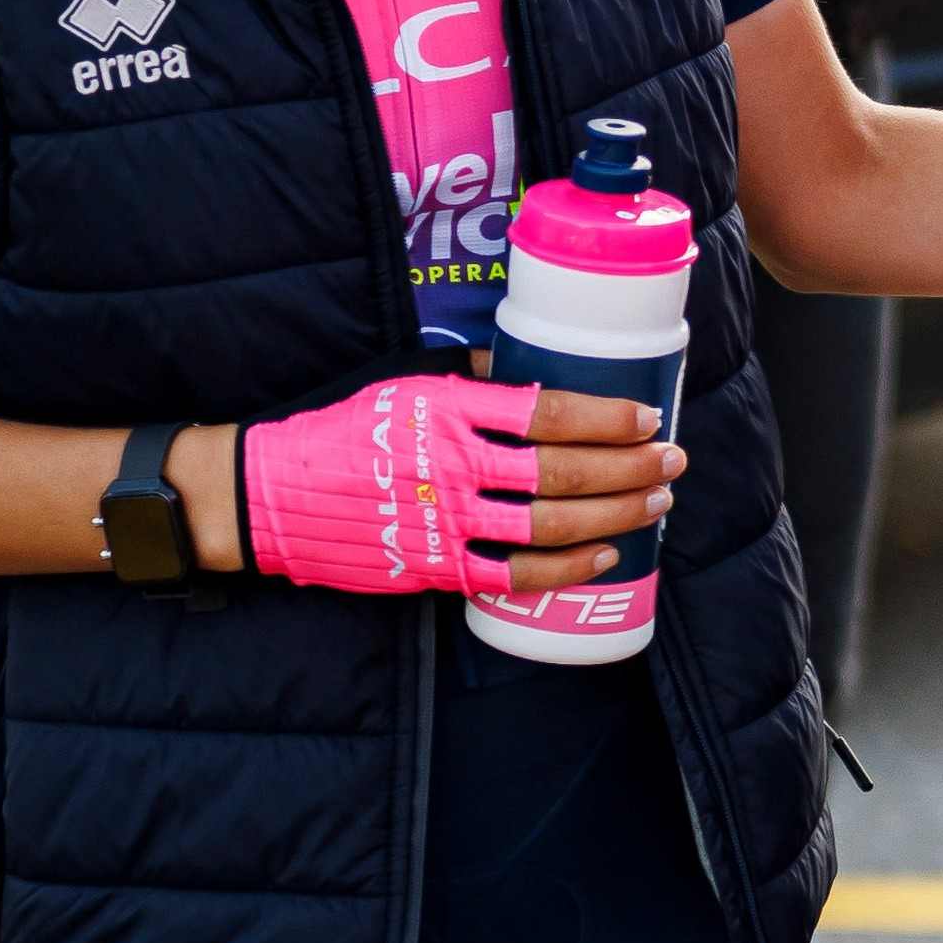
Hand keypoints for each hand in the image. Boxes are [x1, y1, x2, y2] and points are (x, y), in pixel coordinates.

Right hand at [235, 375, 672, 596]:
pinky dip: (567, 567)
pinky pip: (517, 573)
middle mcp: (452, 464)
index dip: (609, 417)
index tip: (648, 418)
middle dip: (631, 468)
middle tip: (671, 462)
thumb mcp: (404, 383)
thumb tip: (534, 368)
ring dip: (615, 515)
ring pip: (551, 525)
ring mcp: (445, 520)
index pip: (548, 411)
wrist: (270, 494)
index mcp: (447, 409)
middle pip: (563, 471)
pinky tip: (604, 555)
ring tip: (655, 503)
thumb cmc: (344, 430)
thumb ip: (471, 379)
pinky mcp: (436, 566)